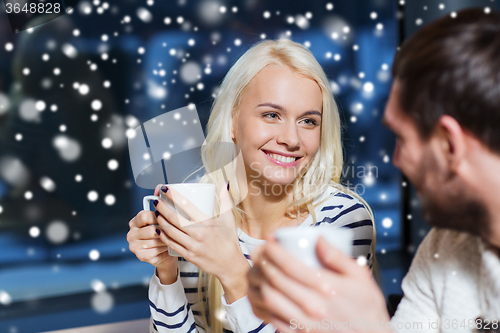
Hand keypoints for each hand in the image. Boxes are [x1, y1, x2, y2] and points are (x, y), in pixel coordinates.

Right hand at [127, 184, 176, 272]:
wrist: (166, 254)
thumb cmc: (165, 233)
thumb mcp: (161, 218)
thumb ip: (160, 203)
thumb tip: (161, 187)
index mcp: (135, 221)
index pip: (145, 216)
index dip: (158, 217)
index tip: (167, 218)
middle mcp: (131, 233)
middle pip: (151, 229)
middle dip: (164, 229)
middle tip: (174, 230)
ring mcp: (134, 246)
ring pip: (155, 240)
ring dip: (167, 239)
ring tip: (173, 238)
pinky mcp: (140, 256)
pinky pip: (156, 250)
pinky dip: (165, 248)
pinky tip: (168, 246)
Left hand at [154, 182, 249, 301]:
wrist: (230, 265)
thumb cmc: (230, 241)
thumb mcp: (229, 219)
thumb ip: (225, 200)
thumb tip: (225, 184)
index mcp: (207, 222)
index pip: (186, 204)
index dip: (173, 195)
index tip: (165, 189)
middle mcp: (199, 233)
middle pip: (174, 218)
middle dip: (162, 207)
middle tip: (156, 201)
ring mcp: (192, 245)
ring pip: (170, 231)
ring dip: (160, 221)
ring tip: (156, 213)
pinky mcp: (188, 255)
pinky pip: (171, 244)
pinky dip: (163, 236)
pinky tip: (159, 230)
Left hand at [247, 235, 391, 332]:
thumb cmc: (366, 308)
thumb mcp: (361, 277)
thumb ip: (338, 257)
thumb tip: (319, 239)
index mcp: (326, 287)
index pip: (290, 265)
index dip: (273, 249)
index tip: (268, 239)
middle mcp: (312, 305)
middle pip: (275, 279)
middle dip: (262, 260)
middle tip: (258, 249)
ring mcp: (304, 323)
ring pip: (269, 298)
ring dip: (259, 280)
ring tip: (259, 268)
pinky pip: (273, 317)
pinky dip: (263, 302)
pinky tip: (264, 291)